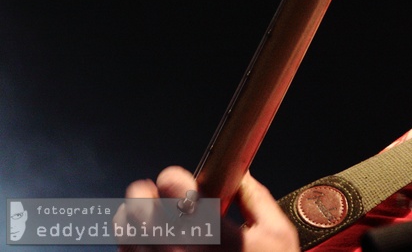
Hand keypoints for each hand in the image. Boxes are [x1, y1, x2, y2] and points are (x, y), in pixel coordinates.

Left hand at [116, 166, 298, 251]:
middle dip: (144, 195)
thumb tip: (241, 176)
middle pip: (139, 210)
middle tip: (152, 194)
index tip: (178, 182)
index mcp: (214, 234)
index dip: (173, 178)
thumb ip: (255, 198)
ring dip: (133, 222)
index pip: (175, 190)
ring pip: (128, 236)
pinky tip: (150, 245)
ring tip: (148, 220)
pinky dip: (134, 247)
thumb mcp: (276, 235)